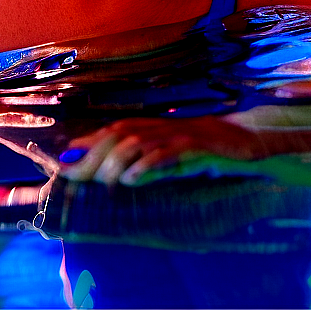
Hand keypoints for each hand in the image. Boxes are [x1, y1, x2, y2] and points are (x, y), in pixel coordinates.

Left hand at [58, 115, 262, 186]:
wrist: (247, 140)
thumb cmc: (206, 150)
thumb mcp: (170, 156)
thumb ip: (144, 161)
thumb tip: (115, 175)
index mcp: (152, 128)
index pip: (112, 132)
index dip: (86, 144)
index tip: (63, 160)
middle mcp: (160, 127)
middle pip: (118, 136)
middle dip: (92, 155)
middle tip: (73, 175)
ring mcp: (177, 134)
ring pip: (137, 143)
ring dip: (113, 162)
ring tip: (99, 182)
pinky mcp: (196, 146)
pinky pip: (167, 154)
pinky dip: (146, 165)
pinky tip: (131, 179)